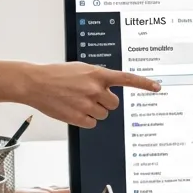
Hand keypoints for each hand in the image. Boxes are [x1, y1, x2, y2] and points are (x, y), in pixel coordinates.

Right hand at [21, 63, 158, 128]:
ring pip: (103, 114)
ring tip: (78, 101)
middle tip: (91, 97)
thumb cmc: (56, 75)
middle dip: (105, 102)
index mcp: (97, 73)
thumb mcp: (81, 69)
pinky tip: (74, 110)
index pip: (126, 78)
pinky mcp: (78, 117)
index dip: (143, 84)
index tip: (157, 87)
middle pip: (114, 104)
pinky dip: (85, 119)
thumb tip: (108, 88)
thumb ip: (97, 77)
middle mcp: (95, 88)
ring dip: (94, 110)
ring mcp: (87, 103)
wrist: (35, 83)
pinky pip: (92, 123)